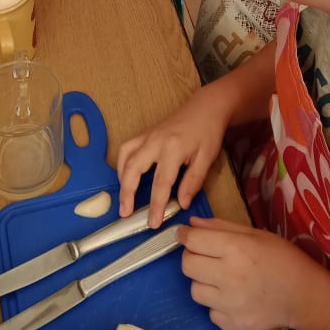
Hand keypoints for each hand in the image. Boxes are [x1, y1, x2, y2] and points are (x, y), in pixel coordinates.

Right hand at [117, 88, 226, 227]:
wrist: (205, 107)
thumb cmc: (208, 132)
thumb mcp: (206, 158)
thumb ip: (193, 182)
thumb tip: (181, 204)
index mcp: (173, 148)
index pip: (161, 183)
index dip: (156, 205)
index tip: (153, 223)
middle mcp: (155, 141)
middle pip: (133, 168)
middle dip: (127, 193)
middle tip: (125, 213)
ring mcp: (148, 135)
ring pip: (125, 156)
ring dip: (121, 177)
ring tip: (124, 197)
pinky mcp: (145, 132)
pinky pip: (127, 147)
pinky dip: (122, 162)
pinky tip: (126, 175)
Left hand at [179, 217, 329, 329]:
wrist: (304, 297)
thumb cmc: (282, 260)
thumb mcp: (255, 234)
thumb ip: (221, 226)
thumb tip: (192, 223)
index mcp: (236, 249)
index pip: (193, 240)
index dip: (185, 234)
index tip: (185, 234)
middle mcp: (229, 276)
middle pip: (187, 265)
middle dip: (191, 256)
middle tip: (204, 254)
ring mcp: (230, 304)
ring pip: (194, 290)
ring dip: (202, 281)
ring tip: (220, 277)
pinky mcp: (232, 324)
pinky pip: (210, 311)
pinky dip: (216, 303)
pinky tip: (232, 296)